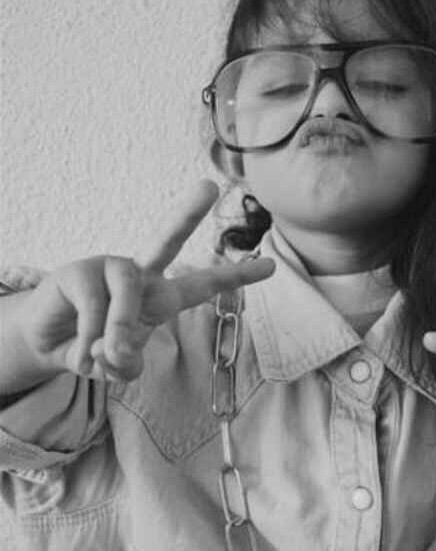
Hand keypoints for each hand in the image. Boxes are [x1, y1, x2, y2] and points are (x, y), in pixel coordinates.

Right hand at [17, 180, 274, 380]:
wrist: (49, 343)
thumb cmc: (94, 345)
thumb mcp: (117, 364)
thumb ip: (125, 362)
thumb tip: (114, 348)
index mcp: (161, 295)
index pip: (204, 284)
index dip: (238, 277)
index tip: (272, 266)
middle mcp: (139, 273)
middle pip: (167, 237)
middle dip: (187, 212)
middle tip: (208, 186)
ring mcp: (108, 267)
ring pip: (128, 295)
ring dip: (117, 332)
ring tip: (99, 354)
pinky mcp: (77, 271)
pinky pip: (95, 309)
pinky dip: (88, 340)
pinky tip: (78, 345)